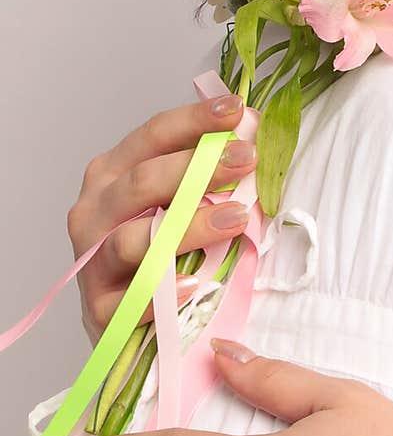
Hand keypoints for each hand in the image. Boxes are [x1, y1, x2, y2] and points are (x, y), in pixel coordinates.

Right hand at [66, 97, 255, 346]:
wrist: (128, 325)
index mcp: (112, 174)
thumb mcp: (180, 200)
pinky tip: (197, 284)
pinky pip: (131, 301)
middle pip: (142, 182)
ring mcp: (93, 262)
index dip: (194, 120)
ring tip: (238, 218)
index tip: (236, 110)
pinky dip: (165, 292)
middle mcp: (94, 212)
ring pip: (134, 239)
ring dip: (190, 226)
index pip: (153, 136)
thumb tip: (256, 130)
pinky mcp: (100, 311)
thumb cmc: (161, 249)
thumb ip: (209, 169)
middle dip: (198, 167)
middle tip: (247, 159)